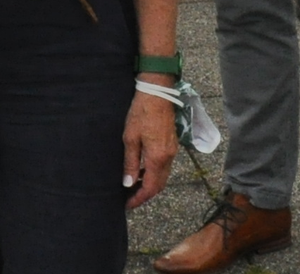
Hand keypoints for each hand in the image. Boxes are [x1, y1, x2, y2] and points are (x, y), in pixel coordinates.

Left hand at [123, 81, 178, 208]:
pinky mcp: (171, 145)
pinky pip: (164, 167)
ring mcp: (172, 151)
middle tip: (129, 199)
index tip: (127, 205)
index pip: (151, 187)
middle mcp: (168, 158)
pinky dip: (154, 173)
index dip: (139, 198)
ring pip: (163, 176)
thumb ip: (130, 162)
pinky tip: (141, 170)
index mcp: (158, 158)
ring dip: (150, 184)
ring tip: (133, 187)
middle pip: (159, 185)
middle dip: (145, 195)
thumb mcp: (130, 138)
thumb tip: (128, 183)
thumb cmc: (140, 114)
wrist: (157, 95)